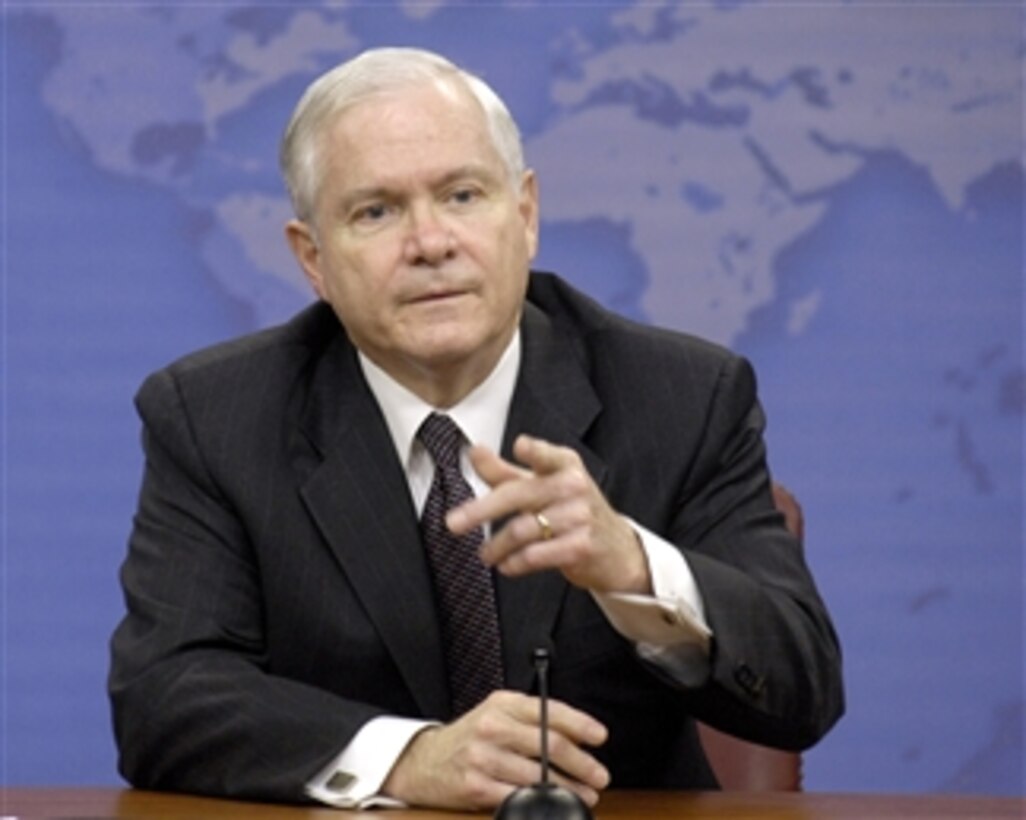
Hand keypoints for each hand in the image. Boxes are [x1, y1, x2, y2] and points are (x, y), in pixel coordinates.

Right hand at [381, 690, 608, 809]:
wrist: (423, 761)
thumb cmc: (468, 737)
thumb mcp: (496, 714)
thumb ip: (531, 719)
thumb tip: (576, 737)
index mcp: (503, 704)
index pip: (549, 710)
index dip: (580, 724)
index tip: (600, 736)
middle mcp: (493, 726)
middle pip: (549, 744)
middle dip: (582, 763)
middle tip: (599, 775)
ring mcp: (483, 756)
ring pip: (538, 775)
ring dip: (568, 788)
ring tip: (584, 794)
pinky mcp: (475, 786)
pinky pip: (517, 797)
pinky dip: (539, 803)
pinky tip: (552, 805)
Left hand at [446, 434, 651, 593]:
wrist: (617, 550)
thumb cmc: (573, 511)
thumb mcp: (543, 486)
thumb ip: (506, 471)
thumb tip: (474, 451)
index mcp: (564, 464)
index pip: (548, 455)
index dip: (536, 451)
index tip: (522, 446)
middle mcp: (575, 486)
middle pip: (519, 495)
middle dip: (480, 510)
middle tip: (453, 523)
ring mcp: (580, 517)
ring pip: (522, 530)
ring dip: (496, 546)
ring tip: (485, 554)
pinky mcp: (580, 547)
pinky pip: (535, 555)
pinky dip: (514, 563)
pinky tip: (506, 565)